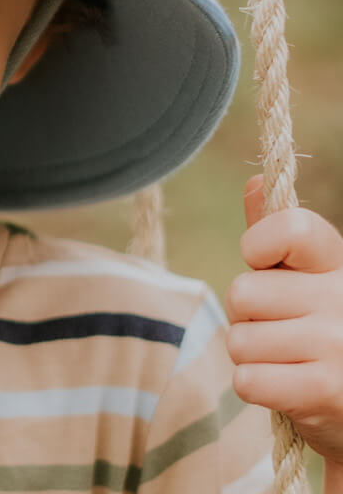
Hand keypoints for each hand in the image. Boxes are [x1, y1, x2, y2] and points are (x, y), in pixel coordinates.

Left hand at [225, 174, 342, 468]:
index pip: (291, 227)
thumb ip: (277, 236)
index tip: (263, 264)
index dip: (258, 245)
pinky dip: (255, 386)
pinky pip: (248, 379)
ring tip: (285, 360)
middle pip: (242, 292)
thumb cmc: (323, 332)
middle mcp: (342, 299)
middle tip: (278, 329)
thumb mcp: (308, 279)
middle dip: (246, 316)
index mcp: (339, 265)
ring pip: (239, 339)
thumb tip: (253, 181)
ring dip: (251, 355)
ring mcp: (337, 345)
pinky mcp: (327, 390)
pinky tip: (285, 387)